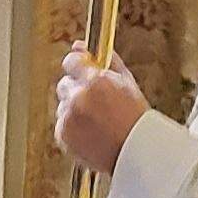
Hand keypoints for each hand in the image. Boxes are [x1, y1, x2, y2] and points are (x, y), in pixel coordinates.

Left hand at [53, 47, 146, 175]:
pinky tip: (91, 132)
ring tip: (96, 122)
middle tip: (95, 104)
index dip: (76, 66)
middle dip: (76, 90)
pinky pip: (62, 124)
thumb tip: (81, 45)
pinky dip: (72, 128)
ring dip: (74, 110)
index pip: (71, 61)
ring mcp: (69, 116)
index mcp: (95, 81)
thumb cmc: (135, 118)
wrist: (135, 152)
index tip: (80, 71)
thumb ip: (105, 61)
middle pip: (64, 84)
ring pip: (63, 105)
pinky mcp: (63, 134)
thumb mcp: (127, 82)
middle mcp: (78, 97)